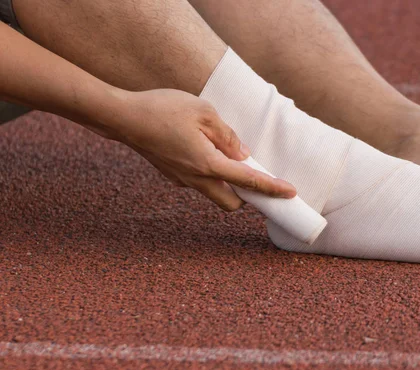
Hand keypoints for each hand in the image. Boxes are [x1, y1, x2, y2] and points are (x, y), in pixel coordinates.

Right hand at [97, 88, 296, 210]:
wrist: (122, 117)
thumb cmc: (162, 109)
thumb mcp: (204, 112)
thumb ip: (227, 135)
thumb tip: (243, 155)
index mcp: (208, 164)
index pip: (248, 182)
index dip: (272, 188)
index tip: (290, 193)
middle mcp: (195, 179)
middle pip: (230, 202)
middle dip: (248, 197)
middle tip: (257, 177)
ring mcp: (181, 180)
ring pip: (214, 192)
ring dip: (228, 183)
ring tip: (227, 154)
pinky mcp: (171, 175)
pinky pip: (198, 181)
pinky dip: (210, 173)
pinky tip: (204, 150)